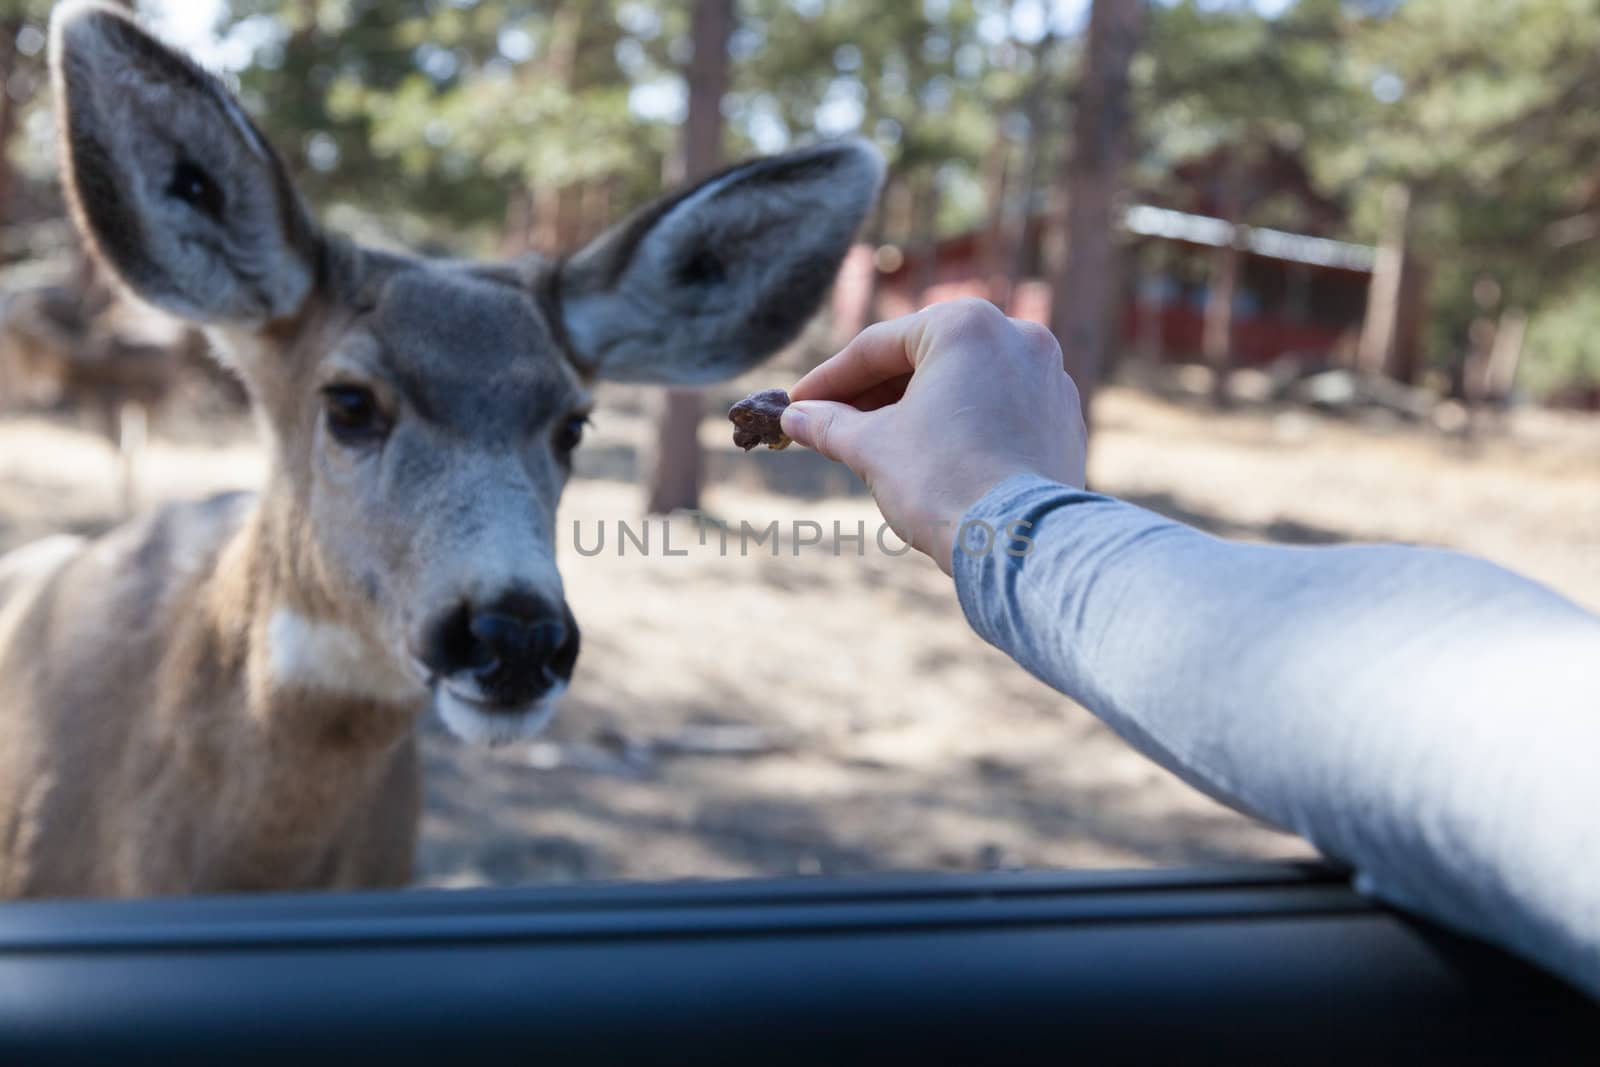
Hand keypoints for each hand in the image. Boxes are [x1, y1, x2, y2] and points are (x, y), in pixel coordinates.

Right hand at [781, 298, 1086, 573]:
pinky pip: (998, 410)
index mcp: (965, 324)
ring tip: (876, 444)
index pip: (878, 346)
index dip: (828, 380)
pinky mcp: (1063, 418)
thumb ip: (828, 423)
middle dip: (872, 395)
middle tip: (829, 424)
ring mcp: (1048, 376)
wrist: (1020, 542)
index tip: (797, 404)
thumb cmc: (942, 483)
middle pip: (924, 359)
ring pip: (964, 384)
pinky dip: (962, 425)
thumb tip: (794, 417)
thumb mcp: (871, 447)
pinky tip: (932, 457)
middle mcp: (1016, 335)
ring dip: (916, 409)